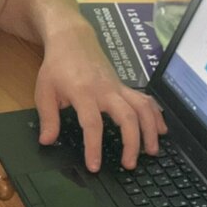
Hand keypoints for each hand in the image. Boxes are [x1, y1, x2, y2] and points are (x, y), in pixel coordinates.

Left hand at [34, 19, 166, 171]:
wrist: (72, 39)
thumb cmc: (57, 67)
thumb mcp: (44, 92)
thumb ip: (48, 118)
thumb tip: (47, 142)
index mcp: (83, 93)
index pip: (92, 123)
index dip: (94, 147)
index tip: (95, 166)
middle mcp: (106, 90)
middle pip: (127, 117)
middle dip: (132, 142)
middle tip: (130, 164)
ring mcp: (119, 87)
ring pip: (143, 108)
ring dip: (150, 130)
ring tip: (152, 151)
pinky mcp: (125, 86)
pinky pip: (145, 100)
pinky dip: (156, 114)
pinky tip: (162, 130)